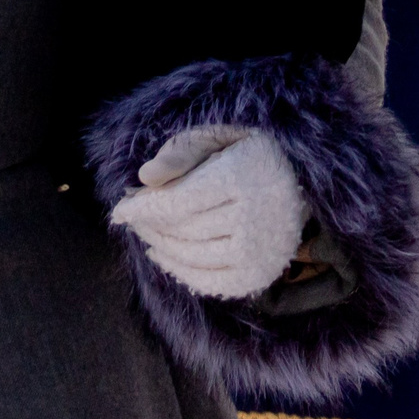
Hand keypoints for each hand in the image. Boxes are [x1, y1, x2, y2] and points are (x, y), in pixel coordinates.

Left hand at [110, 126, 307, 299]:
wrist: (300, 187)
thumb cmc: (247, 156)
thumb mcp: (218, 138)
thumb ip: (181, 151)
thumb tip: (145, 177)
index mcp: (243, 177)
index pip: (179, 202)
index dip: (143, 209)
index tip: (118, 211)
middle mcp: (254, 217)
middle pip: (182, 229)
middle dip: (149, 224)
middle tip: (132, 215)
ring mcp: (258, 251)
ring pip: (190, 256)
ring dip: (160, 246)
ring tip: (146, 232)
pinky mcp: (257, 275)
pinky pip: (206, 280)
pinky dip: (178, 270)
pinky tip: (162, 255)